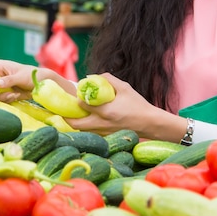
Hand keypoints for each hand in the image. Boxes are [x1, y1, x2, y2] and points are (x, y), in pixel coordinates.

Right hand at [0, 60, 74, 101]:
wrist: (44, 85)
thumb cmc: (33, 75)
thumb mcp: (21, 77)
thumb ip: (9, 80)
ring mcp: (1, 86)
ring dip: (1, 96)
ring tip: (13, 94)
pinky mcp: (5, 93)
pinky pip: (1, 99)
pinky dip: (7, 99)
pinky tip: (16, 96)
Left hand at [67, 73, 185, 140]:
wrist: (150, 123)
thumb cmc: (138, 104)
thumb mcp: (124, 87)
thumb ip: (108, 79)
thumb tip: (91, 77)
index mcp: (106, 111)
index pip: (82, 104)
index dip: (77, 98)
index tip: (79, 93)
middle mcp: (102, 124)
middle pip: (75, 123)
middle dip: (68, 116)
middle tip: (66, 109)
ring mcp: (103, 133)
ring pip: (81, 130)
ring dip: (77, 122)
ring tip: (76, 114)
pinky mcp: (106, 137)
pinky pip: (90, 133)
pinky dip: (86, 128)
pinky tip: (88, 121)